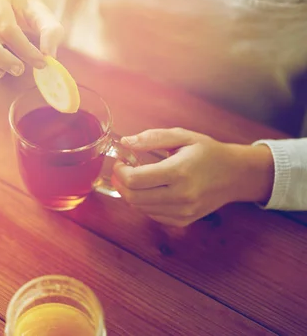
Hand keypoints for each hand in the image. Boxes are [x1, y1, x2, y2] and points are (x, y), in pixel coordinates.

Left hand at [112, 128, 274, 226]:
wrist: (235, 174)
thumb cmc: (208, 152)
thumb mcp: (182, 136)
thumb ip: (152, 138)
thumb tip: (126, 142)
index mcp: (179, 172)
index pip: (135, 180)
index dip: (120, 171)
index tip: (121, 162)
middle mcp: (181, 195)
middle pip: (134, 197)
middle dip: (121, 184)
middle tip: (122, 171)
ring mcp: (183, 211)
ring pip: (141, 208)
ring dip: (132, 194)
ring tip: (137, 179)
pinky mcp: (184, 220)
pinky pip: (153, 215)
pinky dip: (145, 203)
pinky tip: (151, 190)